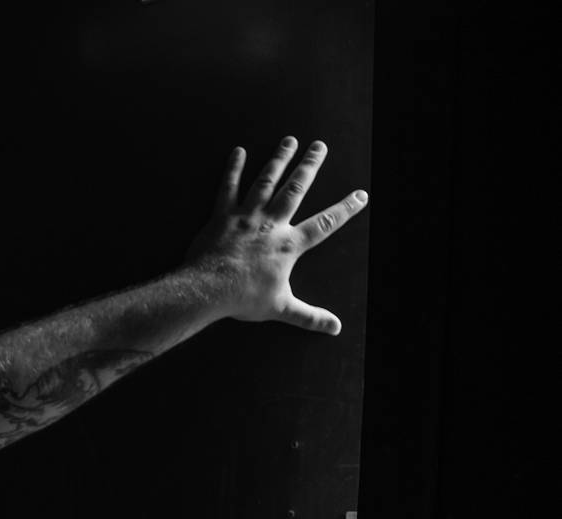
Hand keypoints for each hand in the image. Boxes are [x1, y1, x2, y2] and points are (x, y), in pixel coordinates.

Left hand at [186, 136, 367, 334]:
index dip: (344, 209)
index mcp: (289, 245)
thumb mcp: (282, 308)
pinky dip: (233, 169)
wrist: (209, 290)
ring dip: (278, 159)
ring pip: (265, 181)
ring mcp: (245, 217)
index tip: (361, 195)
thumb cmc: (244, 299)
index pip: (324, 224)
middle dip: (310, 166)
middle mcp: (271, 225)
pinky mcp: (221, 216)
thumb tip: (334, 328)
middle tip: (320, 145)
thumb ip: (309, 316)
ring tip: (289, 140)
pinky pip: (228, 188)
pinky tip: (238, 151)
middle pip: (295, 189)